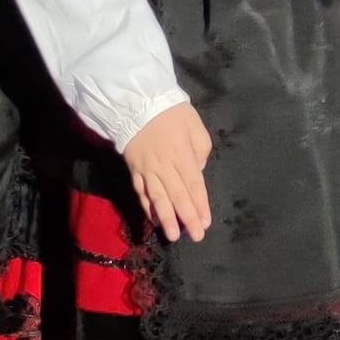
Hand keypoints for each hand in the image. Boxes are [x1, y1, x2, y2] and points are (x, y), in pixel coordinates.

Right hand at [121, 101, 215, 244]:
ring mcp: (148, 170)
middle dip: (187, 218)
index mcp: (183, 156)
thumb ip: (201, 150)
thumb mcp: (195, 125)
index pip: (194, 186)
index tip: (205, 223)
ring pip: (158, 198)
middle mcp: (165, 167)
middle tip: (195, 237)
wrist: (139, 102)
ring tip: (173, 236)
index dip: (200, 206)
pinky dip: (146, 207)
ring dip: (166, 219)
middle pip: (178, 196)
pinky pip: (141, 191)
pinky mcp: (134, 169)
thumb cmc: (171, 112)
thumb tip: (197, 170)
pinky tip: (153, 219)